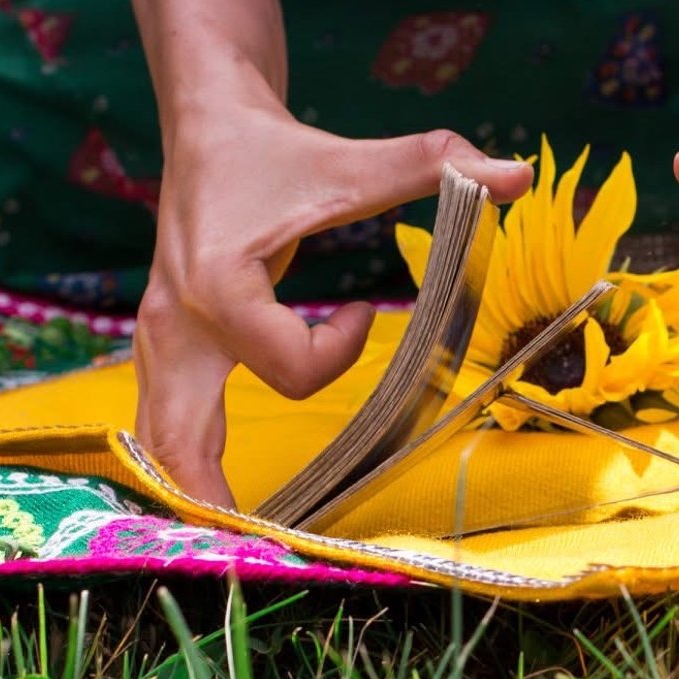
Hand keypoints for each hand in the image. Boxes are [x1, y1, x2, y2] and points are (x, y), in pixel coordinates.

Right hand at [136, 85, 531, 506]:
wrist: (205, 122)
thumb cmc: (277, 148)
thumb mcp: (352, 163)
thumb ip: (434, 166)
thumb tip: (519, 173)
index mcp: (221, 286)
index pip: (286, 367)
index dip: (342, 352)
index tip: (368, 312)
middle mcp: (177, 322)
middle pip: (180, 441)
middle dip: (212, 503)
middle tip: (257, 556)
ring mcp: (160, 338)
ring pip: (158, 440)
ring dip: (191, 493)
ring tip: (231, 548)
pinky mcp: (162, 344)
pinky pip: (161, 422)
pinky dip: (181, 464)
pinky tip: (208, 501)